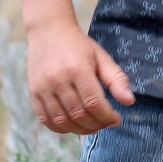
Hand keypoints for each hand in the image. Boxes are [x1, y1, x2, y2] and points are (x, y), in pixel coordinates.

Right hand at [26, 20, 134, 134]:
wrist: (48, 31)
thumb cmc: (79, 45)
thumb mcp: (102, 57)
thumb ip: (116, 79)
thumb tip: (129, 101)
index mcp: (78, 69)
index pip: (94, 103)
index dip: (107, 116)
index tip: (116, 119)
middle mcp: (58, 80)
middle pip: (78, 114)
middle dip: (96, 124)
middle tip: (106, 124)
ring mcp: (43, 88)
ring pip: (61, 120)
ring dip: (80, 129)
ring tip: (93, 127)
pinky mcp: (33, 93)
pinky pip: (45, 119)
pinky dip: (60, 128)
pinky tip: (73, 126)